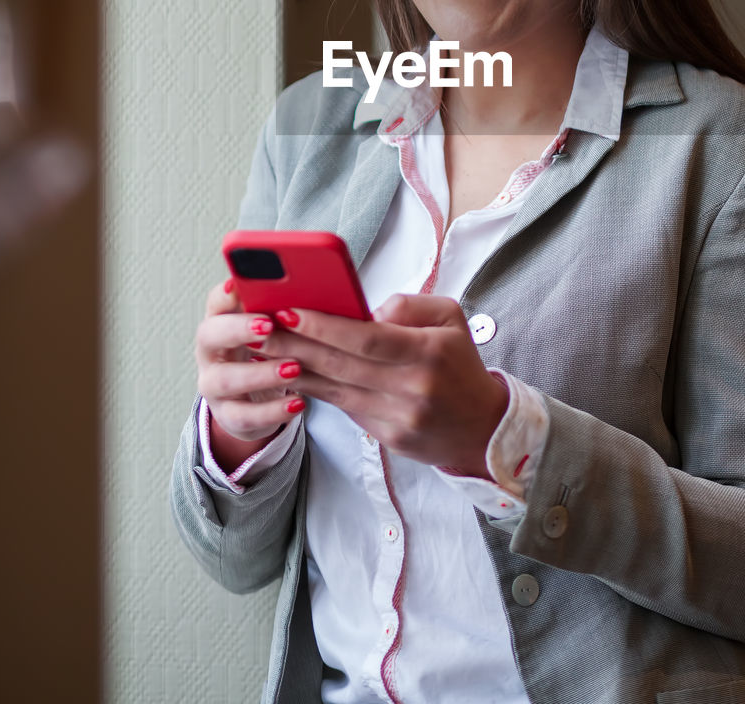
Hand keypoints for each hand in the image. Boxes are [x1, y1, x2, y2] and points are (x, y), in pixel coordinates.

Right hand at [195, 279, 305, 464]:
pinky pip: (245, 416)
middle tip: (269, 324)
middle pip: (209, 335)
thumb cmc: (267, 350)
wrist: (254, 398)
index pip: (216, 300)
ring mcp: (214, 384)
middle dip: (238, 329)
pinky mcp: (228, 415)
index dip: (227, 293)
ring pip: (226, 379)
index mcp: (221, 320)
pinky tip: (298, 403)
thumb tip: (314, 288)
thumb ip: (283, 308)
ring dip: (260, 373)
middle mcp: (210, 351)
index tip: (241, 285)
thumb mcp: (273, 326)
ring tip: (294, 368)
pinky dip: (272, 411)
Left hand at [263, 293, 508, 477]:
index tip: (288, 310)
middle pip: (342, 364)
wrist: (484, 428)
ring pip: (336, 389)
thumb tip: (365, 311)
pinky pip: (345, 408)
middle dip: (295, 344)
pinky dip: (316, 389)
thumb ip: (409, 305)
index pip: (366, 338)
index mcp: (429, 352)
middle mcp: (413, 388)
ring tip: (264, 348)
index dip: (324, 326)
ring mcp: (399, 418)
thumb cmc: (461, 364)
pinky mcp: (388, 439)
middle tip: (260, 326)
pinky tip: (290, 373)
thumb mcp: (450, 318)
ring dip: (295, 368)